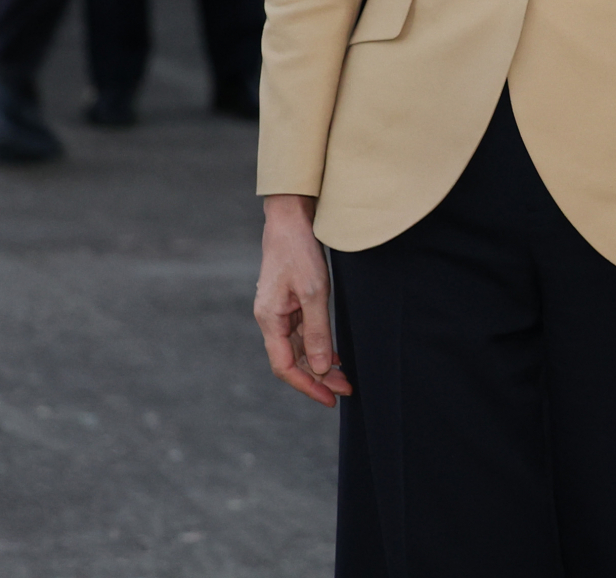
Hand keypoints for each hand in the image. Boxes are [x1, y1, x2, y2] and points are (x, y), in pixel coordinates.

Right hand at [254, 194, 351, 407]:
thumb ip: (316, 331)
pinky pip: (300, 333)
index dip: (307, 386)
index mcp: (270, 319)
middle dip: (318, 378)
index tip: (330, 398)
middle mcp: (271, 319)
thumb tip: (319, 368)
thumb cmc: (299, 250)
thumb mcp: (314, 292)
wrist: (290, 217)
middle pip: (292, 360)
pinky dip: (316, 345)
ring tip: (344, 376)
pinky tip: (332, 353)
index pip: (284, 366)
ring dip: (319, 363)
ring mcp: (278, 311)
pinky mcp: (288, 302)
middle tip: (346, 390)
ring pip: (298, 348)